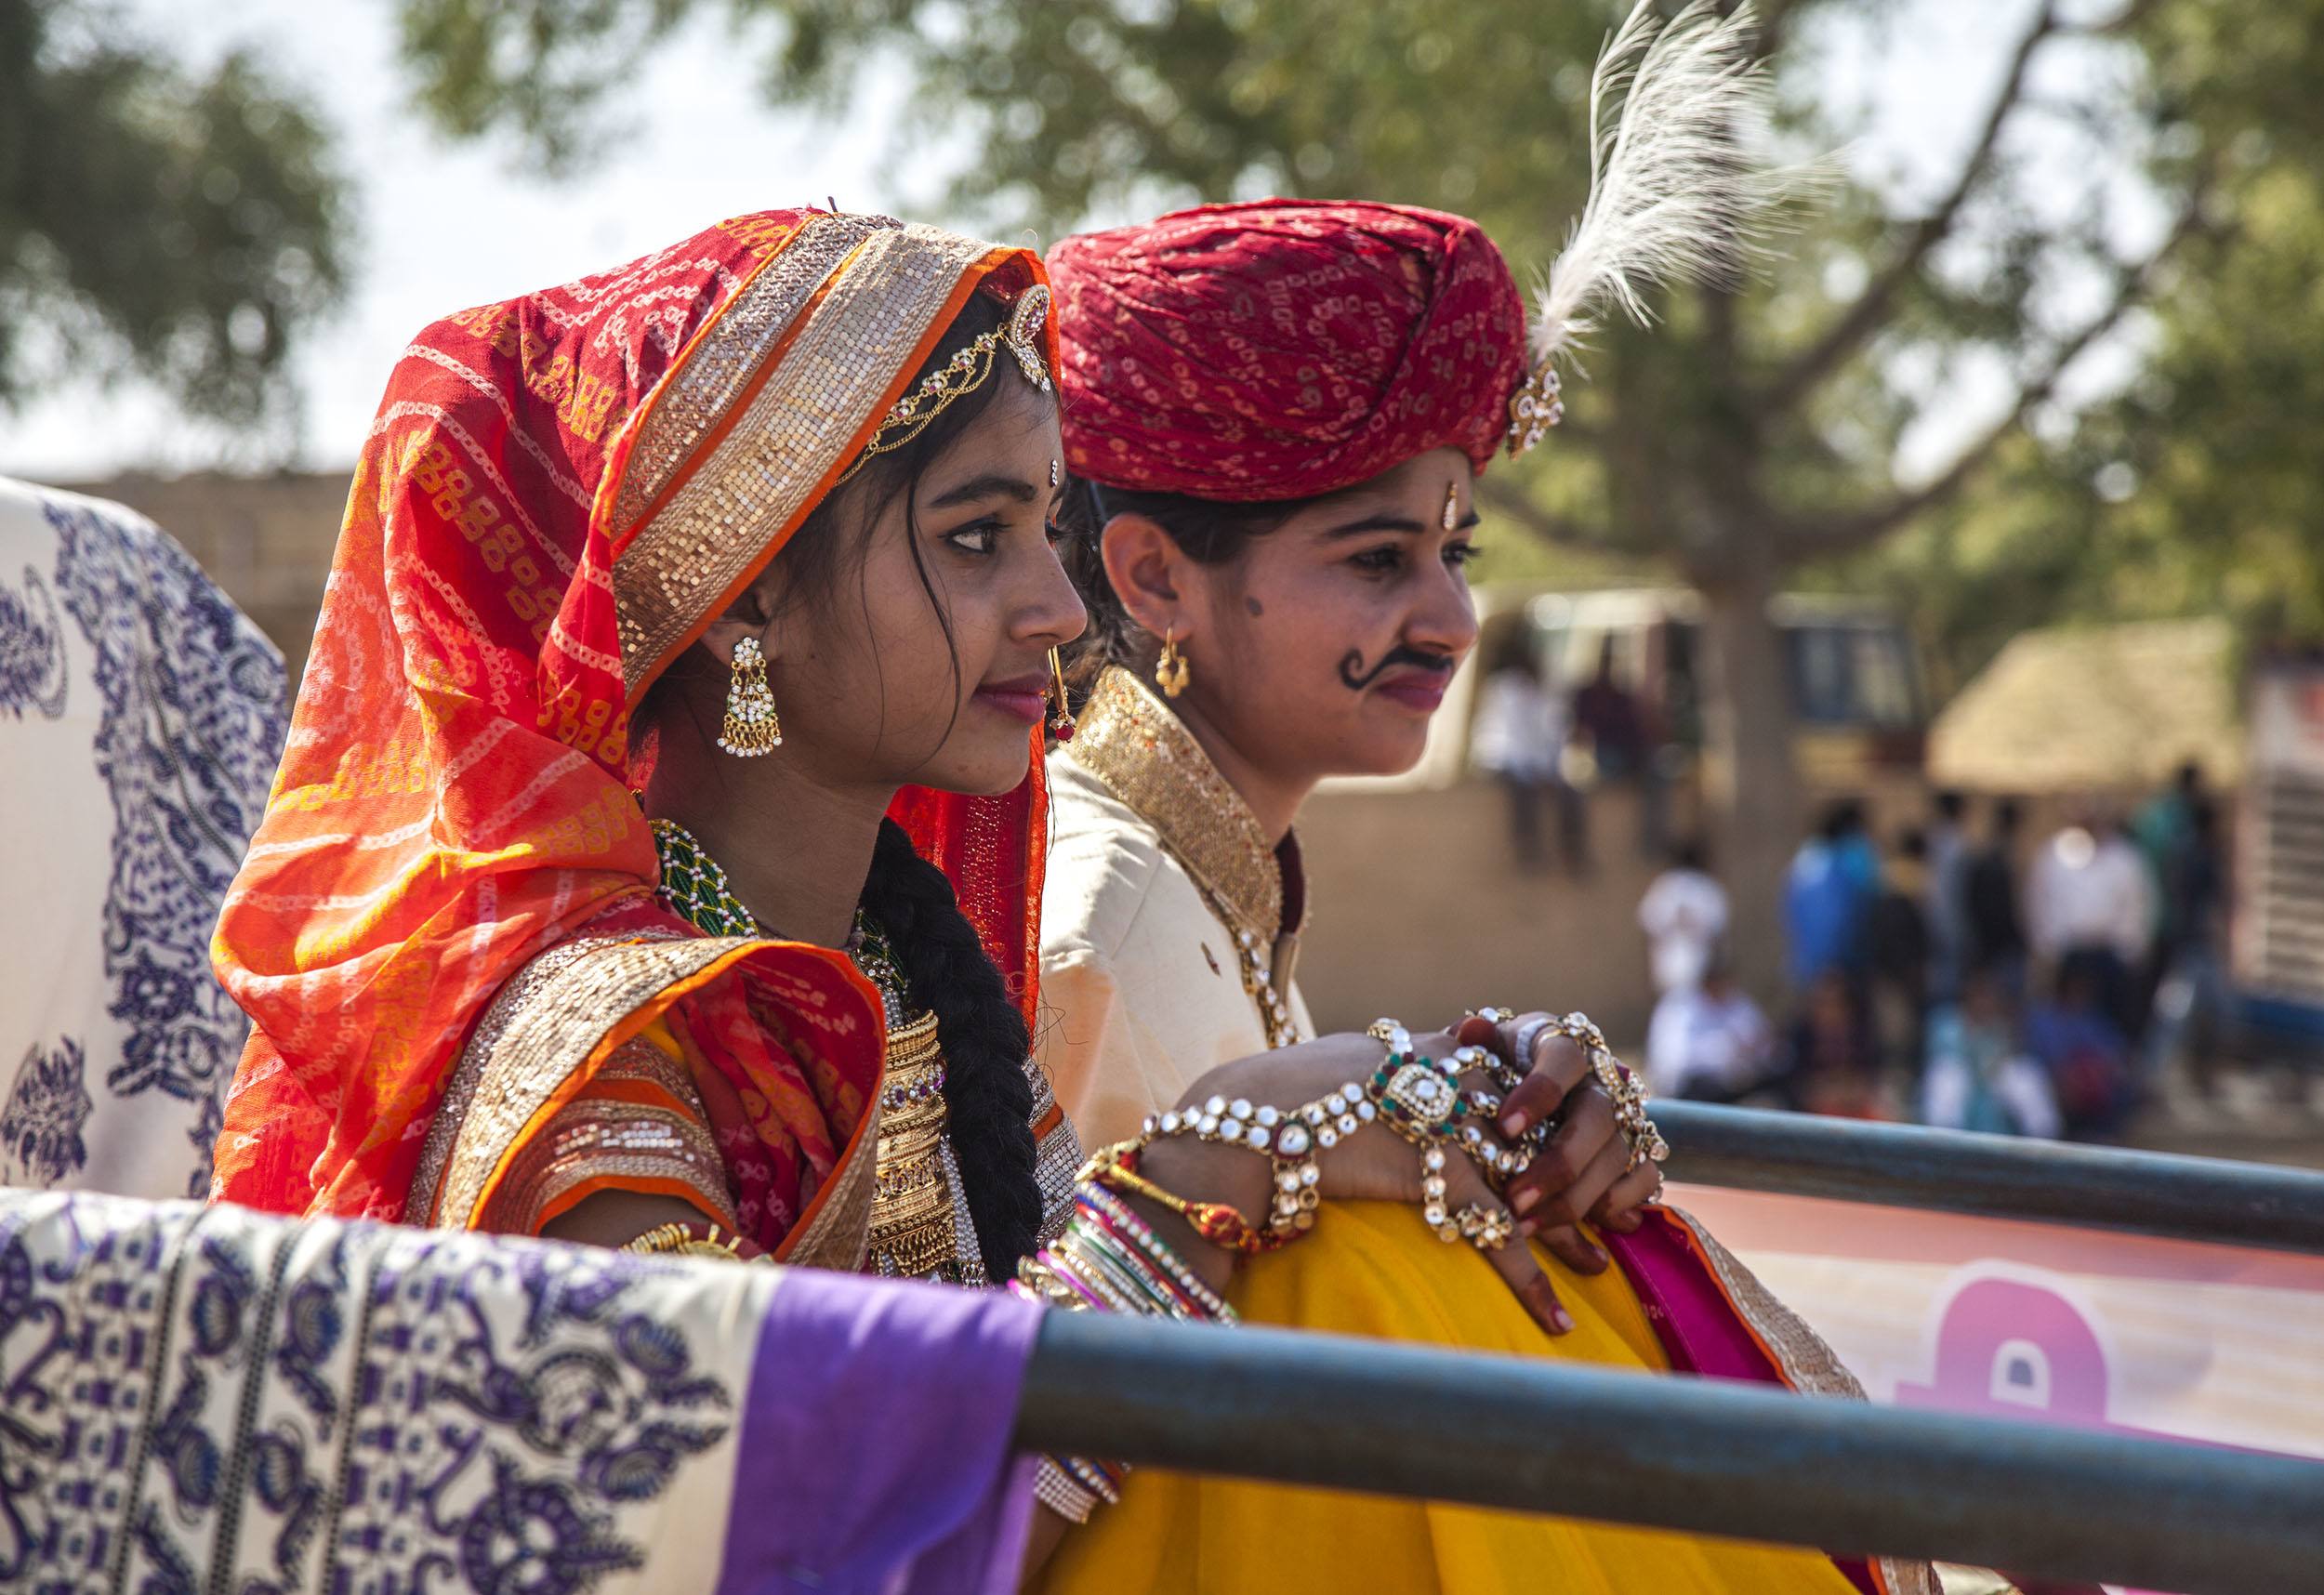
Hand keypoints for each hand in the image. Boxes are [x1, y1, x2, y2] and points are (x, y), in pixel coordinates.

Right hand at [1159, 1028, 1581, 1336]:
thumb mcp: (1354, 1055)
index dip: (1552, 1120)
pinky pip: (1496, 1230)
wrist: (1245, 1121)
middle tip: (1610, 1211)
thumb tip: (1443, 1049)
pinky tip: (1555, 1318)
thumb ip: (1403, 1054)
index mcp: (1433, 1050)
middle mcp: (1450, 1078)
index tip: (1579, 1148)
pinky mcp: (1431, 1165)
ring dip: (1567, 1230)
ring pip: (1532, 1179)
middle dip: (1578, 1173)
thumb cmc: (1284, 1095)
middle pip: (1538, 1129)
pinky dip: (1530, 1279)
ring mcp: (1446, 1120)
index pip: (1515, 1080)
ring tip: (1594, 1265)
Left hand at [1459, 1013, 1665, 1271]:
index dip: (1540, 1092)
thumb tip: (1472, 1029)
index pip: (1564, 1058)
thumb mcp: (1480, 1057)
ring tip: (1528, 1227)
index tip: (1505, 1128)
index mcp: (1562, 1045)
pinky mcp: (1642, 1148)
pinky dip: (1615, 1204)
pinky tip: (1582, 1229)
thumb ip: (1475, 1047)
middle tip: (1515, 1199)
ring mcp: (1627, 1113)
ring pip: (1619, 1155)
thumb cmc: (1494, 1074)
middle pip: (1597, 1116)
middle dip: (1558, 1164)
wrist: (1520, 1096)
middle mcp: (1602, 1076)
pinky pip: (1646, 1178)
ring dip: (1575, 1198)